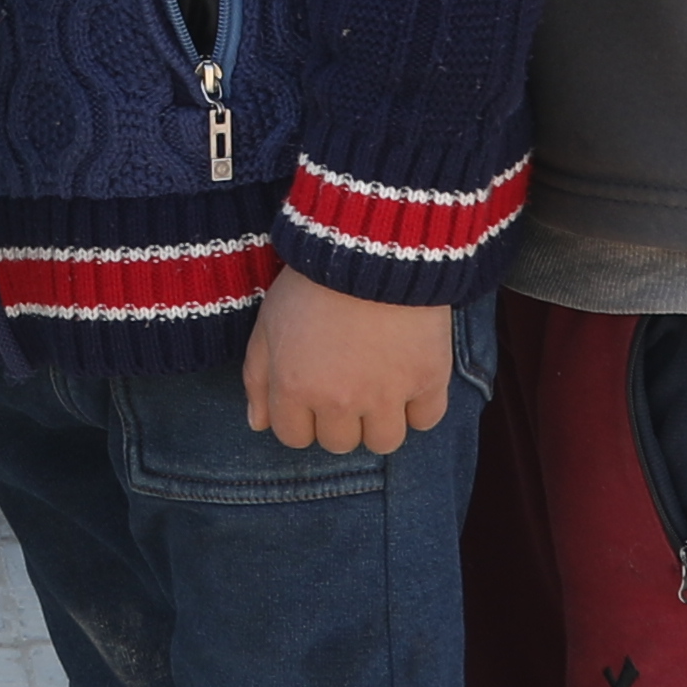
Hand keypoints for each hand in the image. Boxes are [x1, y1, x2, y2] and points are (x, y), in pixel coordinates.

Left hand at [243, 262, 457, 451]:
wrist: (373, 243)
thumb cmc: (313, 280)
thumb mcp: (268, 322)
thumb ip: (257, 377)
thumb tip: (258, 424)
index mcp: (294, 388)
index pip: (295, 437)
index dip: (301, 417)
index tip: (313, 392)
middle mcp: (339, 400)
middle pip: (340, 444)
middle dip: (340, 419)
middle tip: (347, 382)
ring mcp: (387, 394)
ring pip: (384, 442)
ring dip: (380, 421)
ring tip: (380, 387)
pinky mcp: (428, 379)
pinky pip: (426, 419)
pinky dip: (420, 406)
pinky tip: (410, 380)